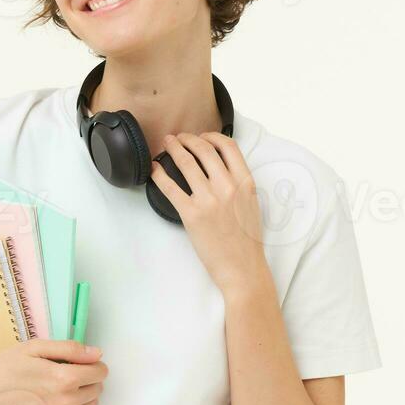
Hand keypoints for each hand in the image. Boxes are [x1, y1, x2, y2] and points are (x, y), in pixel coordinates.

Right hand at [0, 338, 107, 404]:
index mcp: (64, 378)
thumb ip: (69, 349)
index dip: (93, 364)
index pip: (100, 372)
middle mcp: (66, 403)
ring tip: (62, 390)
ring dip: (84, 396)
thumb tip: (97, 353)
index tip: (81, 363)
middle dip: (88, 379)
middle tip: (67, 375)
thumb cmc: (7, 368)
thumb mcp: (35, 347)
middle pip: (97, 389)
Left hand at [151, 131, 271, 297]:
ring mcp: (208, 200)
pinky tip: (153, 169)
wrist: (242, 268)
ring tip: (165, 146)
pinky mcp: (191, 214)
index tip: (201, 136)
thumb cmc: (247, 241)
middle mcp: (227, 187)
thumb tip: (221, 169)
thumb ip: (239, 184)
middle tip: (177, 138)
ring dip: (172, 149)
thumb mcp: (251, 204)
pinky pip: (170, 187)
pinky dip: (159, 174)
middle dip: (187, 139)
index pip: (228, 146)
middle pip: (204, 149)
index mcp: (245, 183)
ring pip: (186, 163)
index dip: (211, 136)